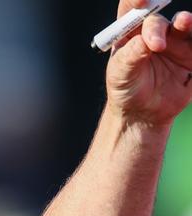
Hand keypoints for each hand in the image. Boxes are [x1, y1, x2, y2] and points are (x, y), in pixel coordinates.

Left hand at [106, 0, 191, 124]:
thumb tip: (143, 41)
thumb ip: (130, 57)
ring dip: (185, 21)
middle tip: (156, 45)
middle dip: (157, 27)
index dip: (136, 0)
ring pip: (184, 24)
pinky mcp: (191, 54)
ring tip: (184, 23)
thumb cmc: (126, 90)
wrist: (142, 113)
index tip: (141, 0)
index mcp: (131, 33)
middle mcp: (154, 32)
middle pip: (157, 17)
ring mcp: (175, 41)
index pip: (131, 9)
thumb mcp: (120, 75)